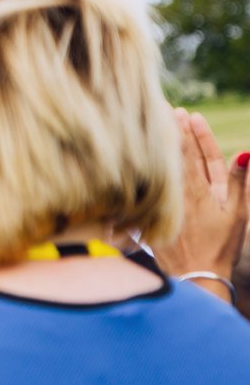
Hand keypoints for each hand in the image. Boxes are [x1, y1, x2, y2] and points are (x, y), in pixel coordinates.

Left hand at [151, 110, 248, 298]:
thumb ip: (240, 182)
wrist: (197, 275)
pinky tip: (144, 157)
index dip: (190, 134)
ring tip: (158, 125)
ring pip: (165, 169)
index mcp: (200, 191)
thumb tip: (245, 152)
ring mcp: (167, 203)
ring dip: (163, 147)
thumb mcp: (236, 213)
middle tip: (167, 109)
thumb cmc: (220, 245)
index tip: (186, 114)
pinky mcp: (156, 213)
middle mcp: (180, 194)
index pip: (193, 155)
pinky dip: (152, 170)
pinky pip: (153, 186)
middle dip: (174, 133)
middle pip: (176, 158)